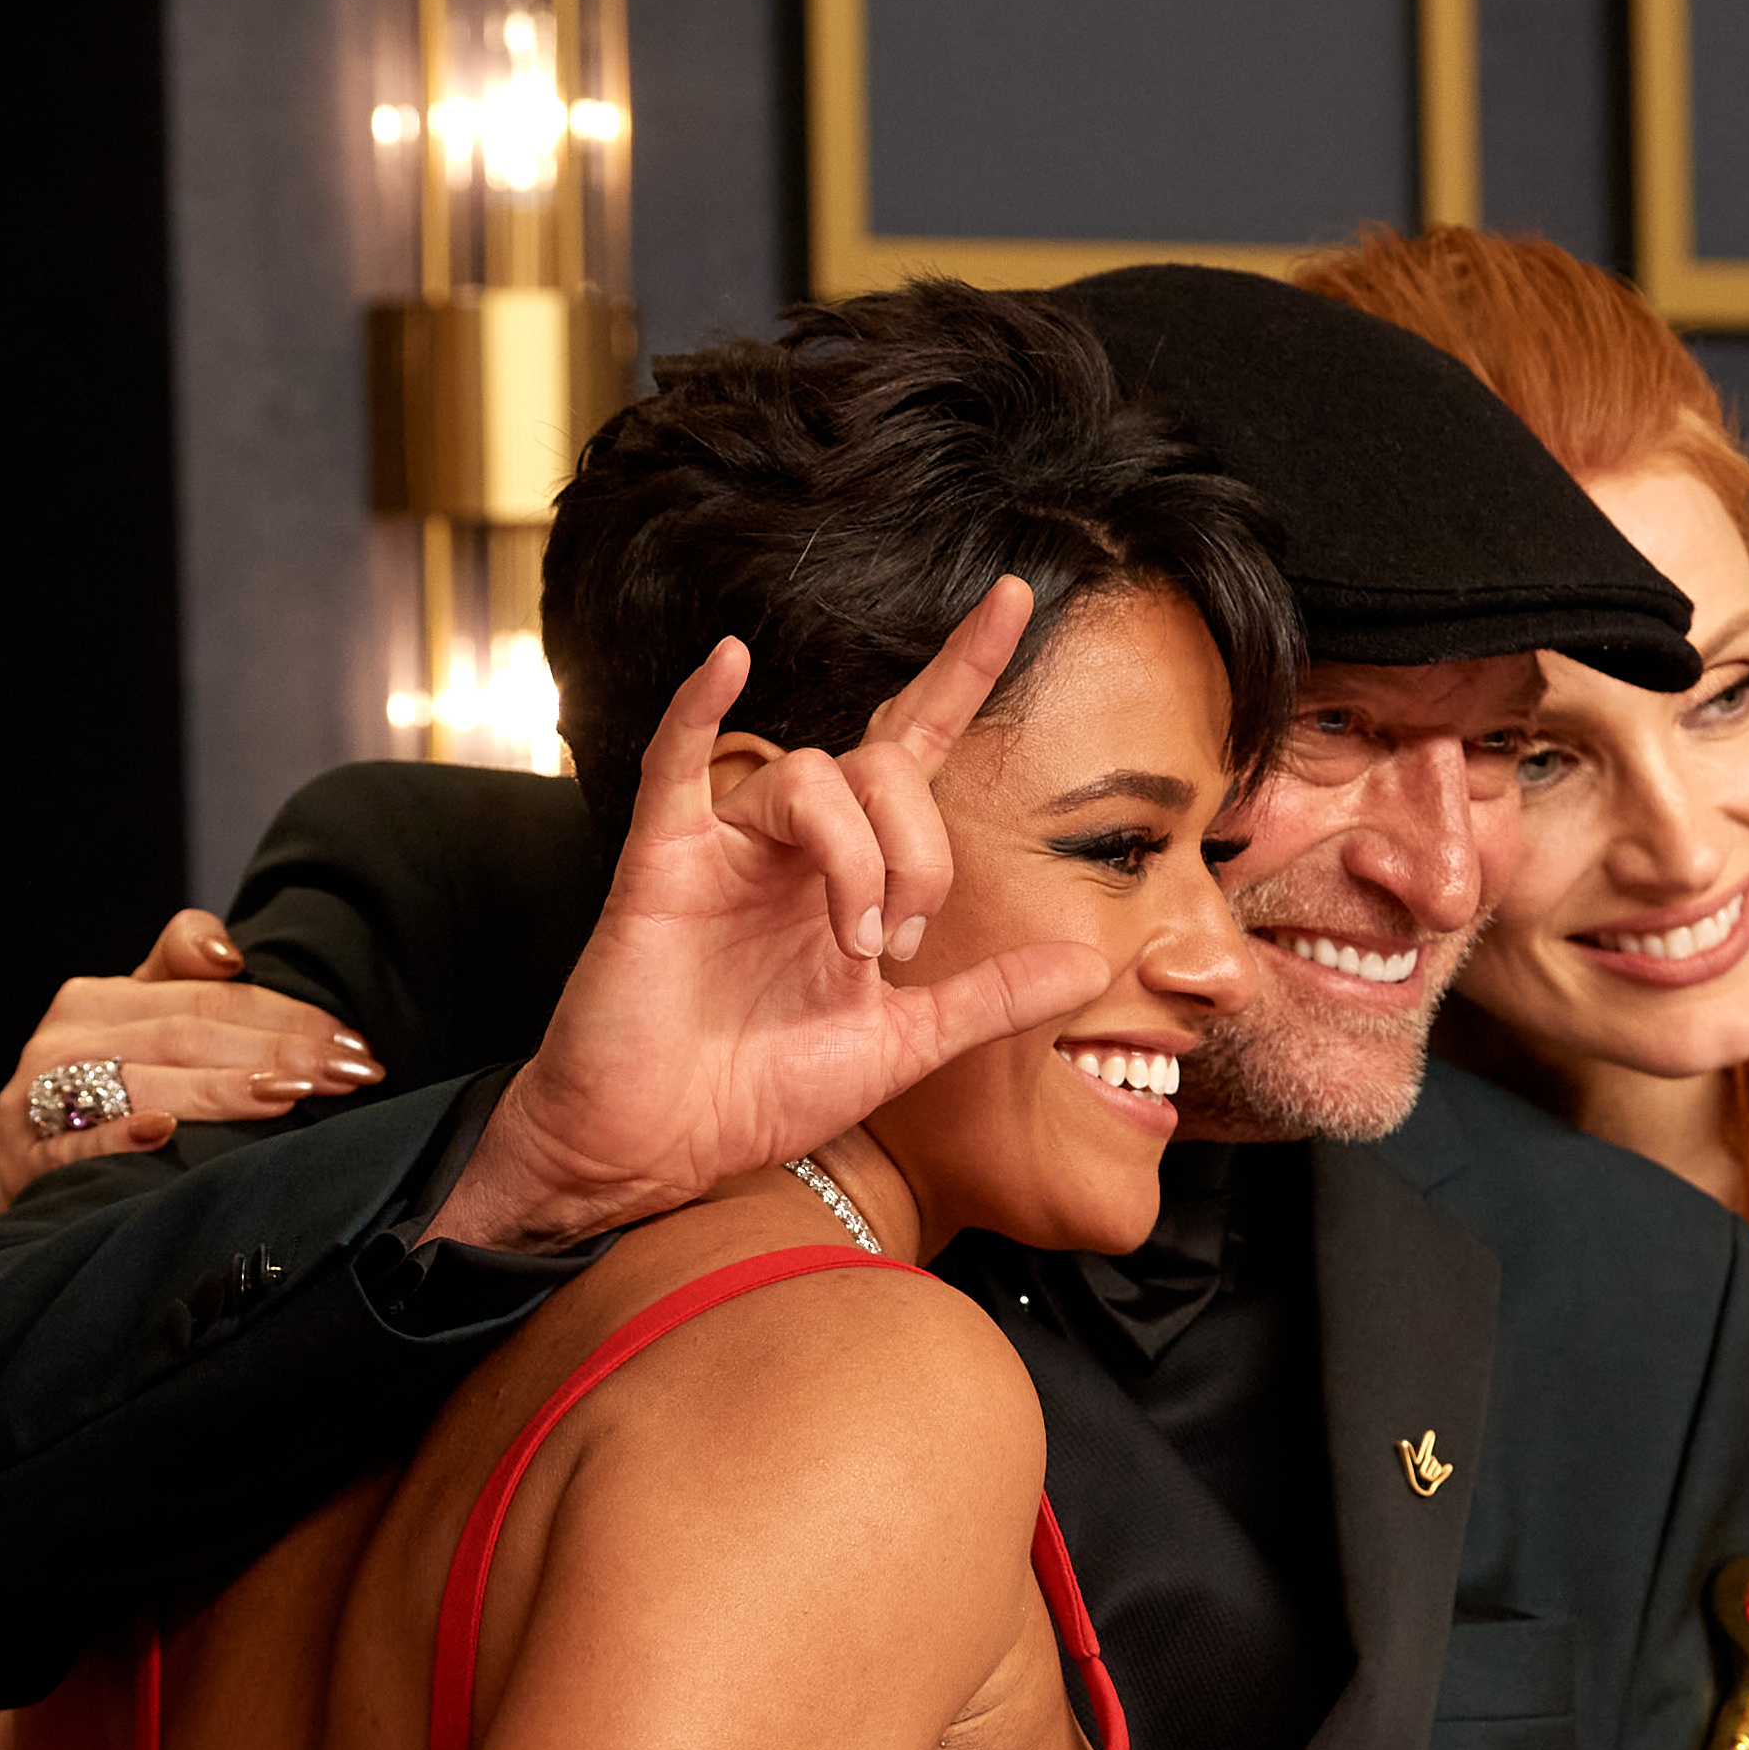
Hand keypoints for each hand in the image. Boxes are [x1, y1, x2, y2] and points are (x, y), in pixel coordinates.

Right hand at [0, 910, 383, 1213]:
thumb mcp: (137, 1028)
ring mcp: (39, 1098)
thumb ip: (182, 972)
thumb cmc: (103, 1102)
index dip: (286, 1013)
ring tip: (291, 1095)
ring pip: (143, 1081)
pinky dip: (120, 1137)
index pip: (209, 996)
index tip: (351, 1043)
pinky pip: (77, 1142)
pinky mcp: (27, 1158)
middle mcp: (66, 1038)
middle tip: (349, 1074)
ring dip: (219, 1089)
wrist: (22, 1185)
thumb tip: (229, 954)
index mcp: (99, 1000)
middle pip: (187, 1034)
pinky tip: (167, 1135)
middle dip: (278, 1052)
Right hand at [424, 579, 1113, 1252]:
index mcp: (851, 870)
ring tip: (849, 945)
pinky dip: (697, 708)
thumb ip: (989, 998)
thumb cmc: (757, 1094)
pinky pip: (674, 762)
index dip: (963, 670)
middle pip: (880, 768)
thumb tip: (1091, 960)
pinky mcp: (660, 864)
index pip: (914, 746)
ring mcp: (725, 847)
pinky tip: (726, 662)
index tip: (1017, 598)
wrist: (658, 1151)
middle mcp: (792, 844)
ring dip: (855, 857)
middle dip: (919, 853)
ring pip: (811, 777)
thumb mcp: (899, 1046)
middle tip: (898, 945)